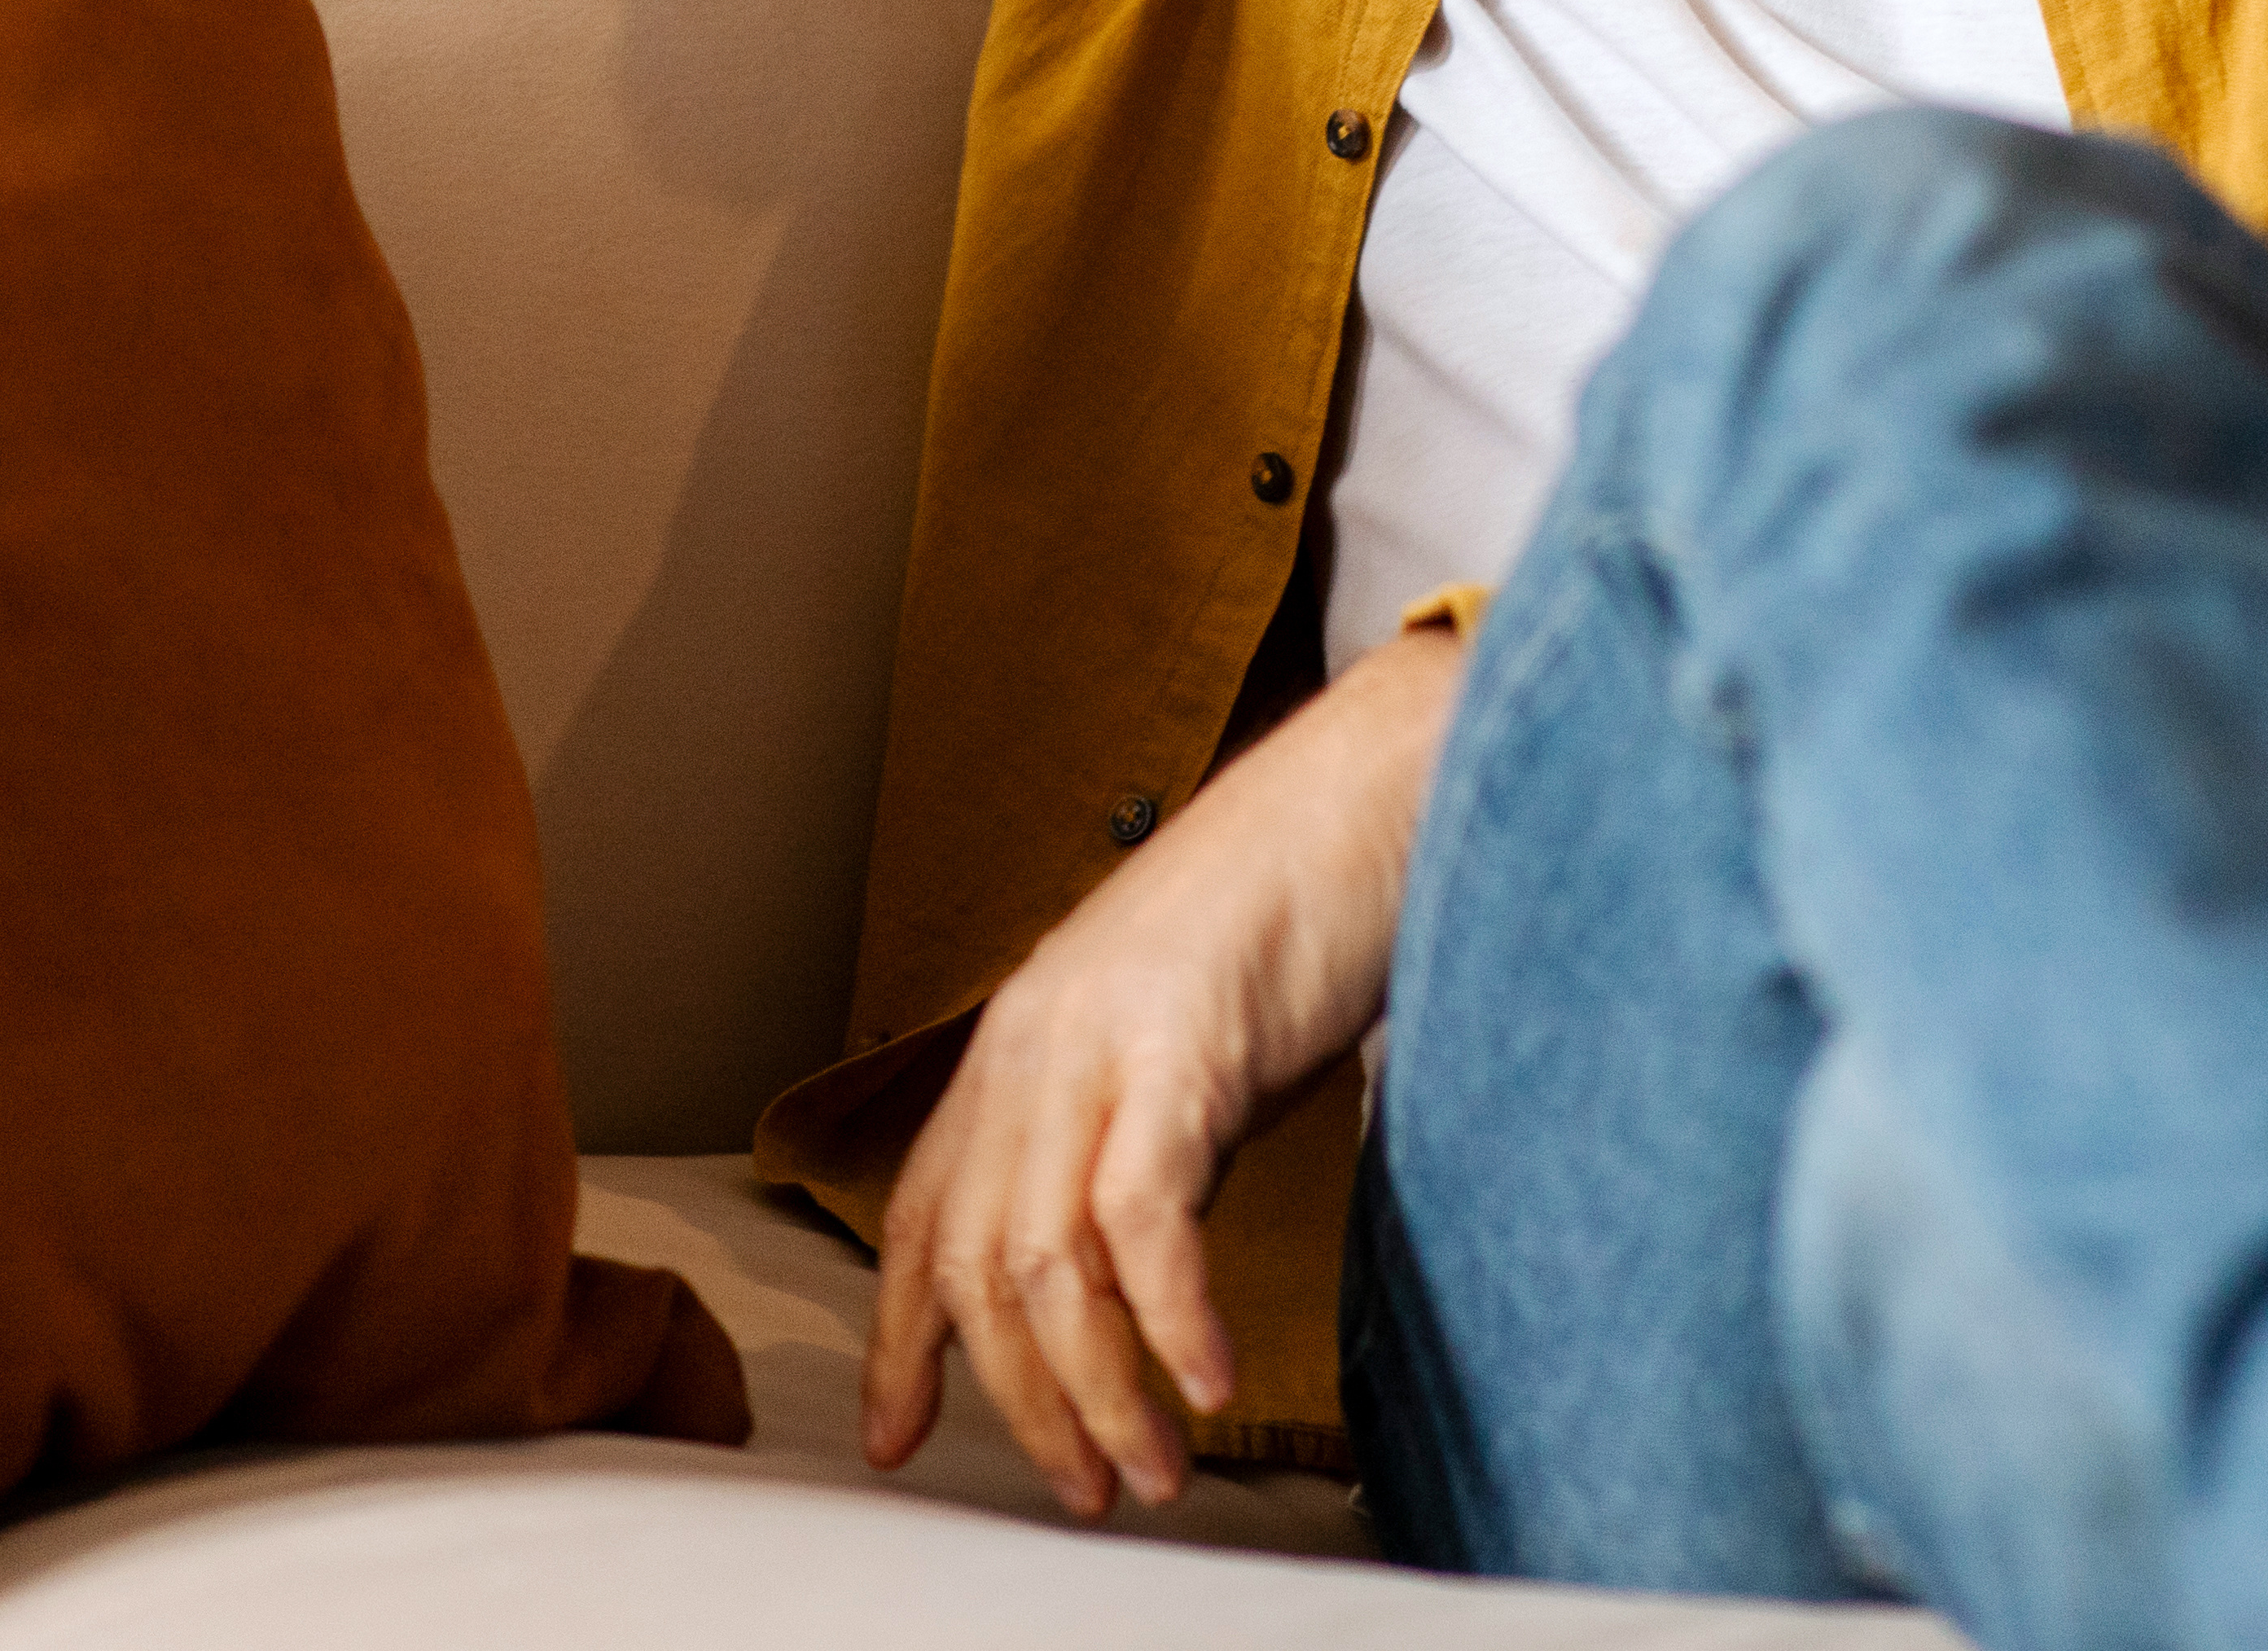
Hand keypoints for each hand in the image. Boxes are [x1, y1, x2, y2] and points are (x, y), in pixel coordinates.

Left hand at [861, 626, 1465, 1516]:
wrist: (1367, 784)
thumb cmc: (1293, 908)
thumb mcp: (1180, 1039)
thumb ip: (1136, 1135)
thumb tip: (1130, 1265)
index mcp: (1022, 1042)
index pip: (924, 1214)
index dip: (902, 1337)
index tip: (901, 1433)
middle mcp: (1035, 1042)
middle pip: (978, 1264)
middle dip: (1020, 1400)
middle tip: (1083, 1484)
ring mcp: (1100, 1038)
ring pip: (1049, 1261)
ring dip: (1095, 1390)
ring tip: (1146, 1465)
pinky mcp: (1183, 1040)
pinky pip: (1144, 1211)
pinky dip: (1170, 1315)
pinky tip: (1203, 1378)